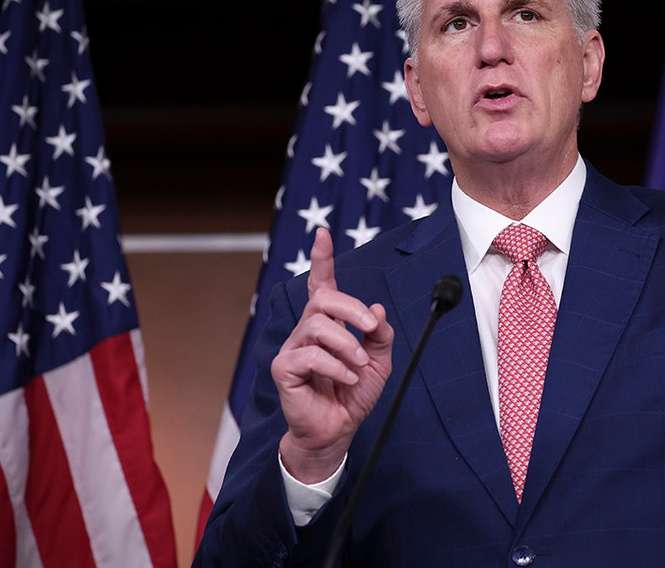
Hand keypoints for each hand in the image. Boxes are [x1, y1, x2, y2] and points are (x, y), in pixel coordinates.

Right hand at [272, 227, 393, 482]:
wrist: (338, 430)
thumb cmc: (353, 394)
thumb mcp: (379, 362)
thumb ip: (380, 335)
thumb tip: (377, 309)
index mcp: (328, 324)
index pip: (321, 285)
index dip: (322, 259)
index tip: (323, 234)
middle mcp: (307, 331)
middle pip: (323, 300)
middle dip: (351, 308)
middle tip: (370, 328)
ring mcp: (293, 348)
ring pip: (318, 326)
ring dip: (346, 344)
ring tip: (358, 365)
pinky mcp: (284, 368)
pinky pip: (309, 355)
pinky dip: (336, 366)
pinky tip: (347, 379)